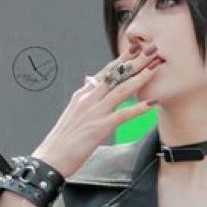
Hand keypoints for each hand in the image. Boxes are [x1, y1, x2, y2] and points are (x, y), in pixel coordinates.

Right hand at [32, 44, 164, 177]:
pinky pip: (122, 115)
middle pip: (115, 75)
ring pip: (121, 90)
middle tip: (152, 49)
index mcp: (82, 95)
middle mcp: (88, 99)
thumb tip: (90, 81)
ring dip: (140, 77)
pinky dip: (138, 108)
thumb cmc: (63, 140)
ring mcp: (94, 112)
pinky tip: (152, 103)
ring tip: (155, 66)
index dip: (122, 59)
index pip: (105, 72)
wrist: (51, 158)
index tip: (136, 48)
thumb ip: (84, 97)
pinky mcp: (99, 128)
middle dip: (135, 61)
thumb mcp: (73, 113)